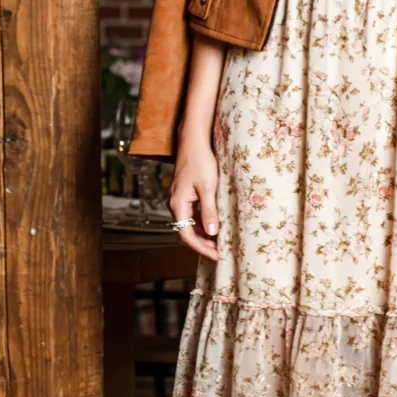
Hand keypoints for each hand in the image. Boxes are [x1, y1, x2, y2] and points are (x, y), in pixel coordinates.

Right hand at [169, 134, 219, 260]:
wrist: (193, 140)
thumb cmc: (200, 161)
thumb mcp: (208, 187)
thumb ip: (209, 211)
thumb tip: (212, 233)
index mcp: (178, 204)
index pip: (186, 235)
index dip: (201, 248)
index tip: (216, 256)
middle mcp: (175, 204)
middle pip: (186, 232)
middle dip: (203, 244)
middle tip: (221, 253)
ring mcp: (179, 199)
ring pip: (190, 224)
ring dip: (203, 235)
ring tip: (220, 243)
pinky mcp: (185, 195)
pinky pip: (192, 215)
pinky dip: (203, 224)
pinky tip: (215, 226)